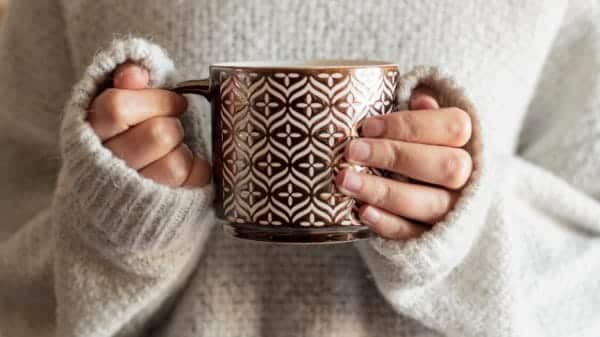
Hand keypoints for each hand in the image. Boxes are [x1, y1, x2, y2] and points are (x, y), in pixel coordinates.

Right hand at [87, 63, 210, 186]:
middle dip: (173, 124)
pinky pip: (191, 181)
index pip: (116, 108)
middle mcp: (106, 165)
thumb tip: (136, 73)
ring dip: (182, 150)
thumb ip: (125, 80)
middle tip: (171, 126)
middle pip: (157, 135)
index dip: (156, 100)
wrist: (117, 194)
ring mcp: (133, 190)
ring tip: (173, 149)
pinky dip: (196, 169)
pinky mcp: (158, 207)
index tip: (175, 102)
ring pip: (174, 164)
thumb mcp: (118, 101)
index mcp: (90, 132)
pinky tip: (184, 166)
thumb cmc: (125, 134)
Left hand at [337, 87, 472, 239]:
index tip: (367, 126)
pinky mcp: (434, 238)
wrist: (430, 195)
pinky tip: (362, 212)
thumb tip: (419, 100)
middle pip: (446, 166)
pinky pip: (414, 233)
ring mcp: (454, 210)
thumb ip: (421, 114)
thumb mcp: (421, 128)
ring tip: (345, 181)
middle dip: (395, 156)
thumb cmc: (417, 150)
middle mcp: (468, 178)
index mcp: (468, 143)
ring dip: (383, 191)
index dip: (410, 125)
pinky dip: (387, 223)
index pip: (453, 127)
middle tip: (352, 151)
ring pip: (429, 203)